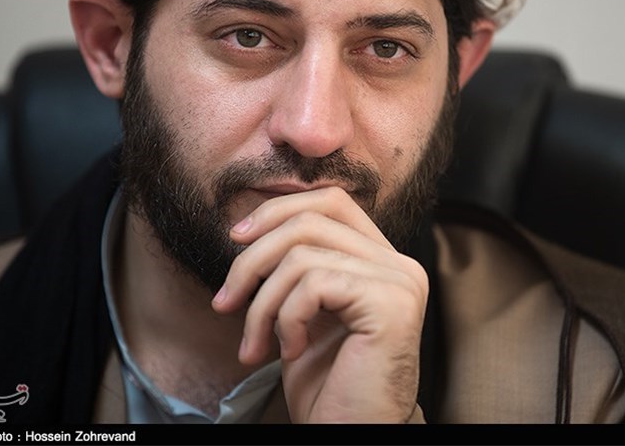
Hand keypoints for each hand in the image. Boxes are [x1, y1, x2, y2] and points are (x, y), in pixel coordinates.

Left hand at [211, 186, 428, 422]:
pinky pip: (312, 284)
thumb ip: (298, 264)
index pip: (332, 202)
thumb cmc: (327, 382)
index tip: (237, 239)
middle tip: (225, 301)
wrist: (351, 434)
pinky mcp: (390, 304)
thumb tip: (250, 226)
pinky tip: (291, 351)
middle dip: (253, 258)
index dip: (279, 210)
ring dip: (261, 303)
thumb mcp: (305, 310)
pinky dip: (285, 318)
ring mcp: (399, 282)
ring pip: (302, 254)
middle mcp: (399, 265)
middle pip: (311, 220)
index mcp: (382, 260)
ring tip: (255, 343)